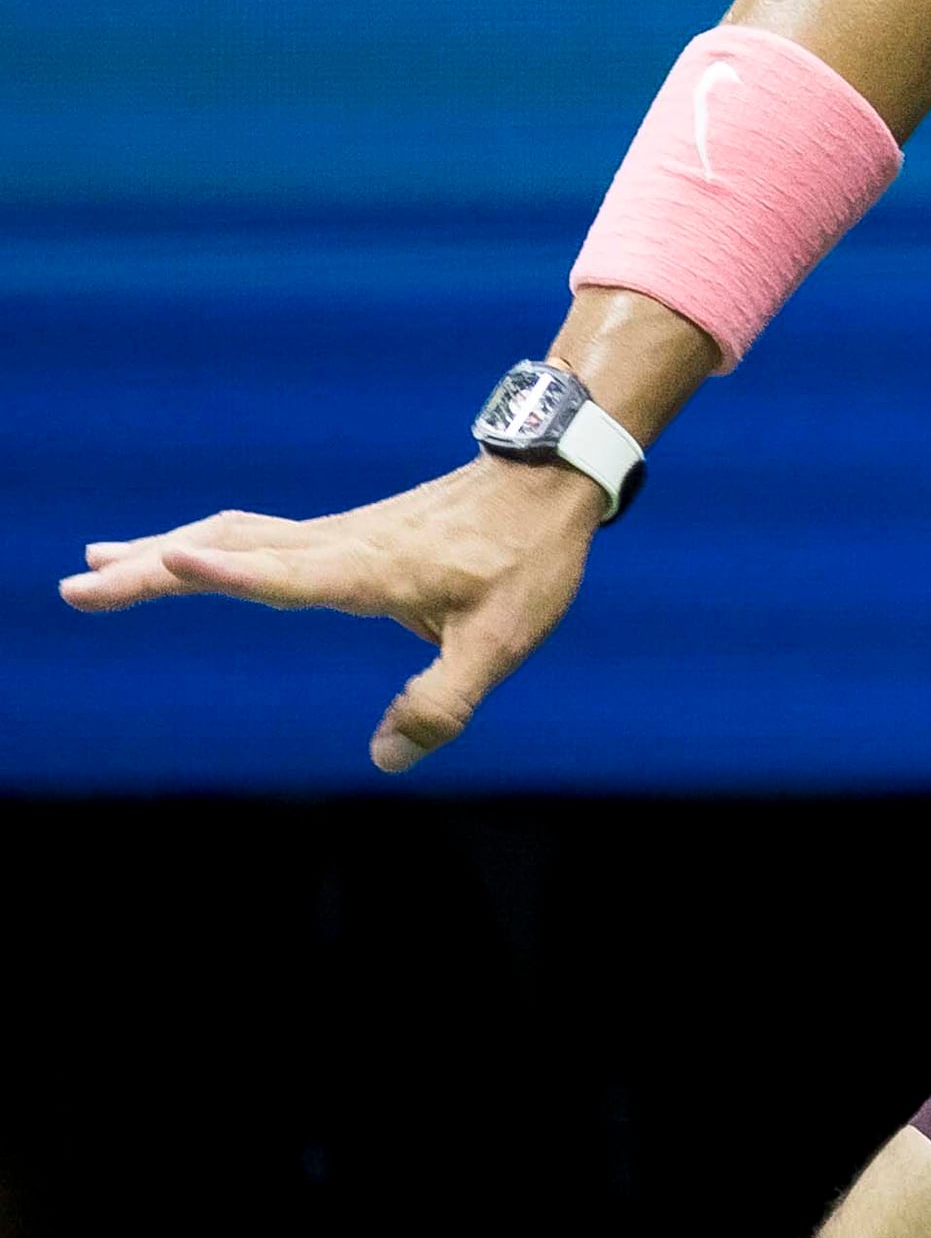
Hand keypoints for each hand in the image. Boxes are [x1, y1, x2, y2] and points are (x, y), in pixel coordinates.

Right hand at [59, 457, 606, 772]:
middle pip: (232, 550)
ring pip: (234, 535)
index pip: (290, 575)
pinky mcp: (340, 533)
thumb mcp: (503, 643)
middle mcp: (342, 545)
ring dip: (162, 551)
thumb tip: (384, 757)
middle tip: (75, 587)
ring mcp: (337, 533)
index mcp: (376, 571)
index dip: (230, 572)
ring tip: (94, 567)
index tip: (167, 559)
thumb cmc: (528, 562)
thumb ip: (443, 704)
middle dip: (152, 570)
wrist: (548, 479)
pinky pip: (252, 535)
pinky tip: (172, 550)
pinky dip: (200, 543)